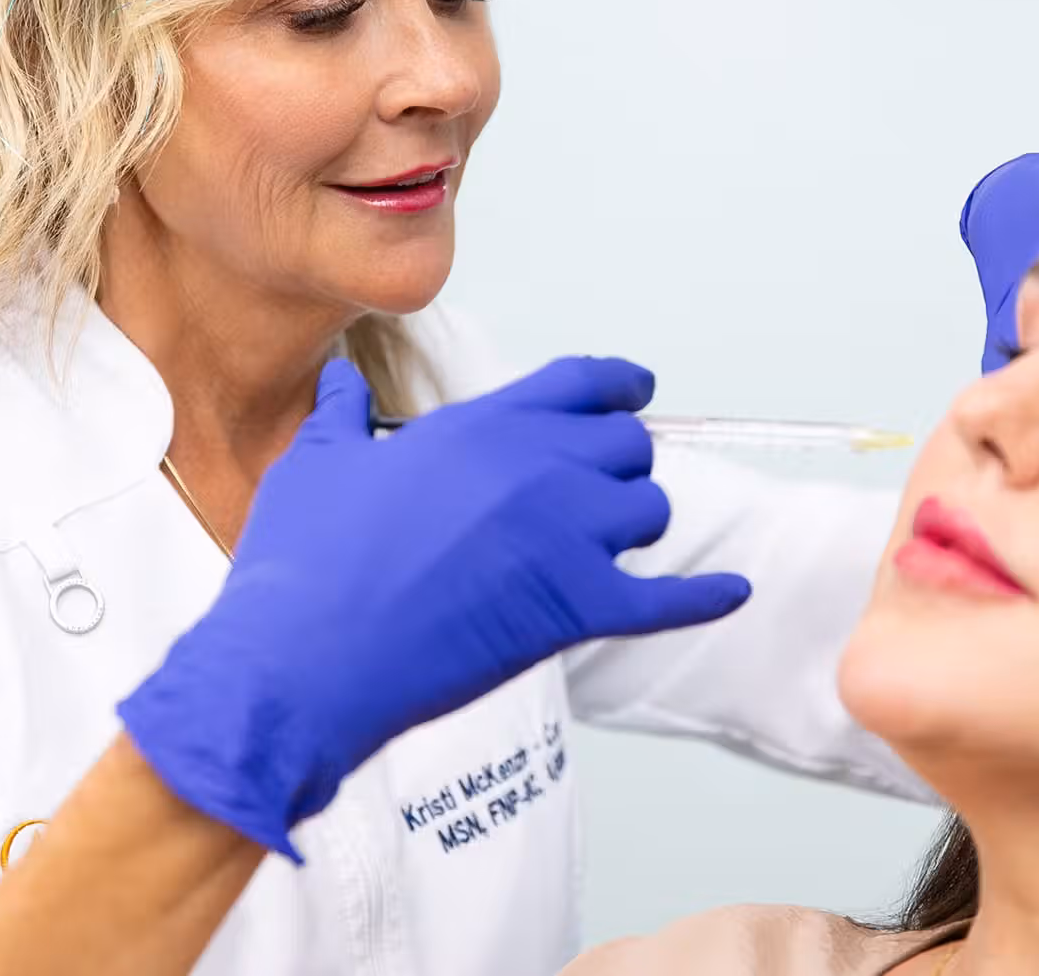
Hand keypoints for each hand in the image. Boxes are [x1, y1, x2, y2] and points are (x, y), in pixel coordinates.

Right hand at [117, 357, 749, 859]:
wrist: (306, 660)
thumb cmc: (304, 563)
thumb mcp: (318, 465)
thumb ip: (343, 413)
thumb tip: (339, 377)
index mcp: (483, 426)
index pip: (581, 382)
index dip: (618, 383)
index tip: (636, 388)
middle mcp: (538, 468)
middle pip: (627, 446)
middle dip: (618, 464)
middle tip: (596, 490)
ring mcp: (564, 538)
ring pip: (648, 511)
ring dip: (633, 525)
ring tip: (606, 546)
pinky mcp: (574, 610)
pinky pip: (667, 600)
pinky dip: (706, 598)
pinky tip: (734, 593)